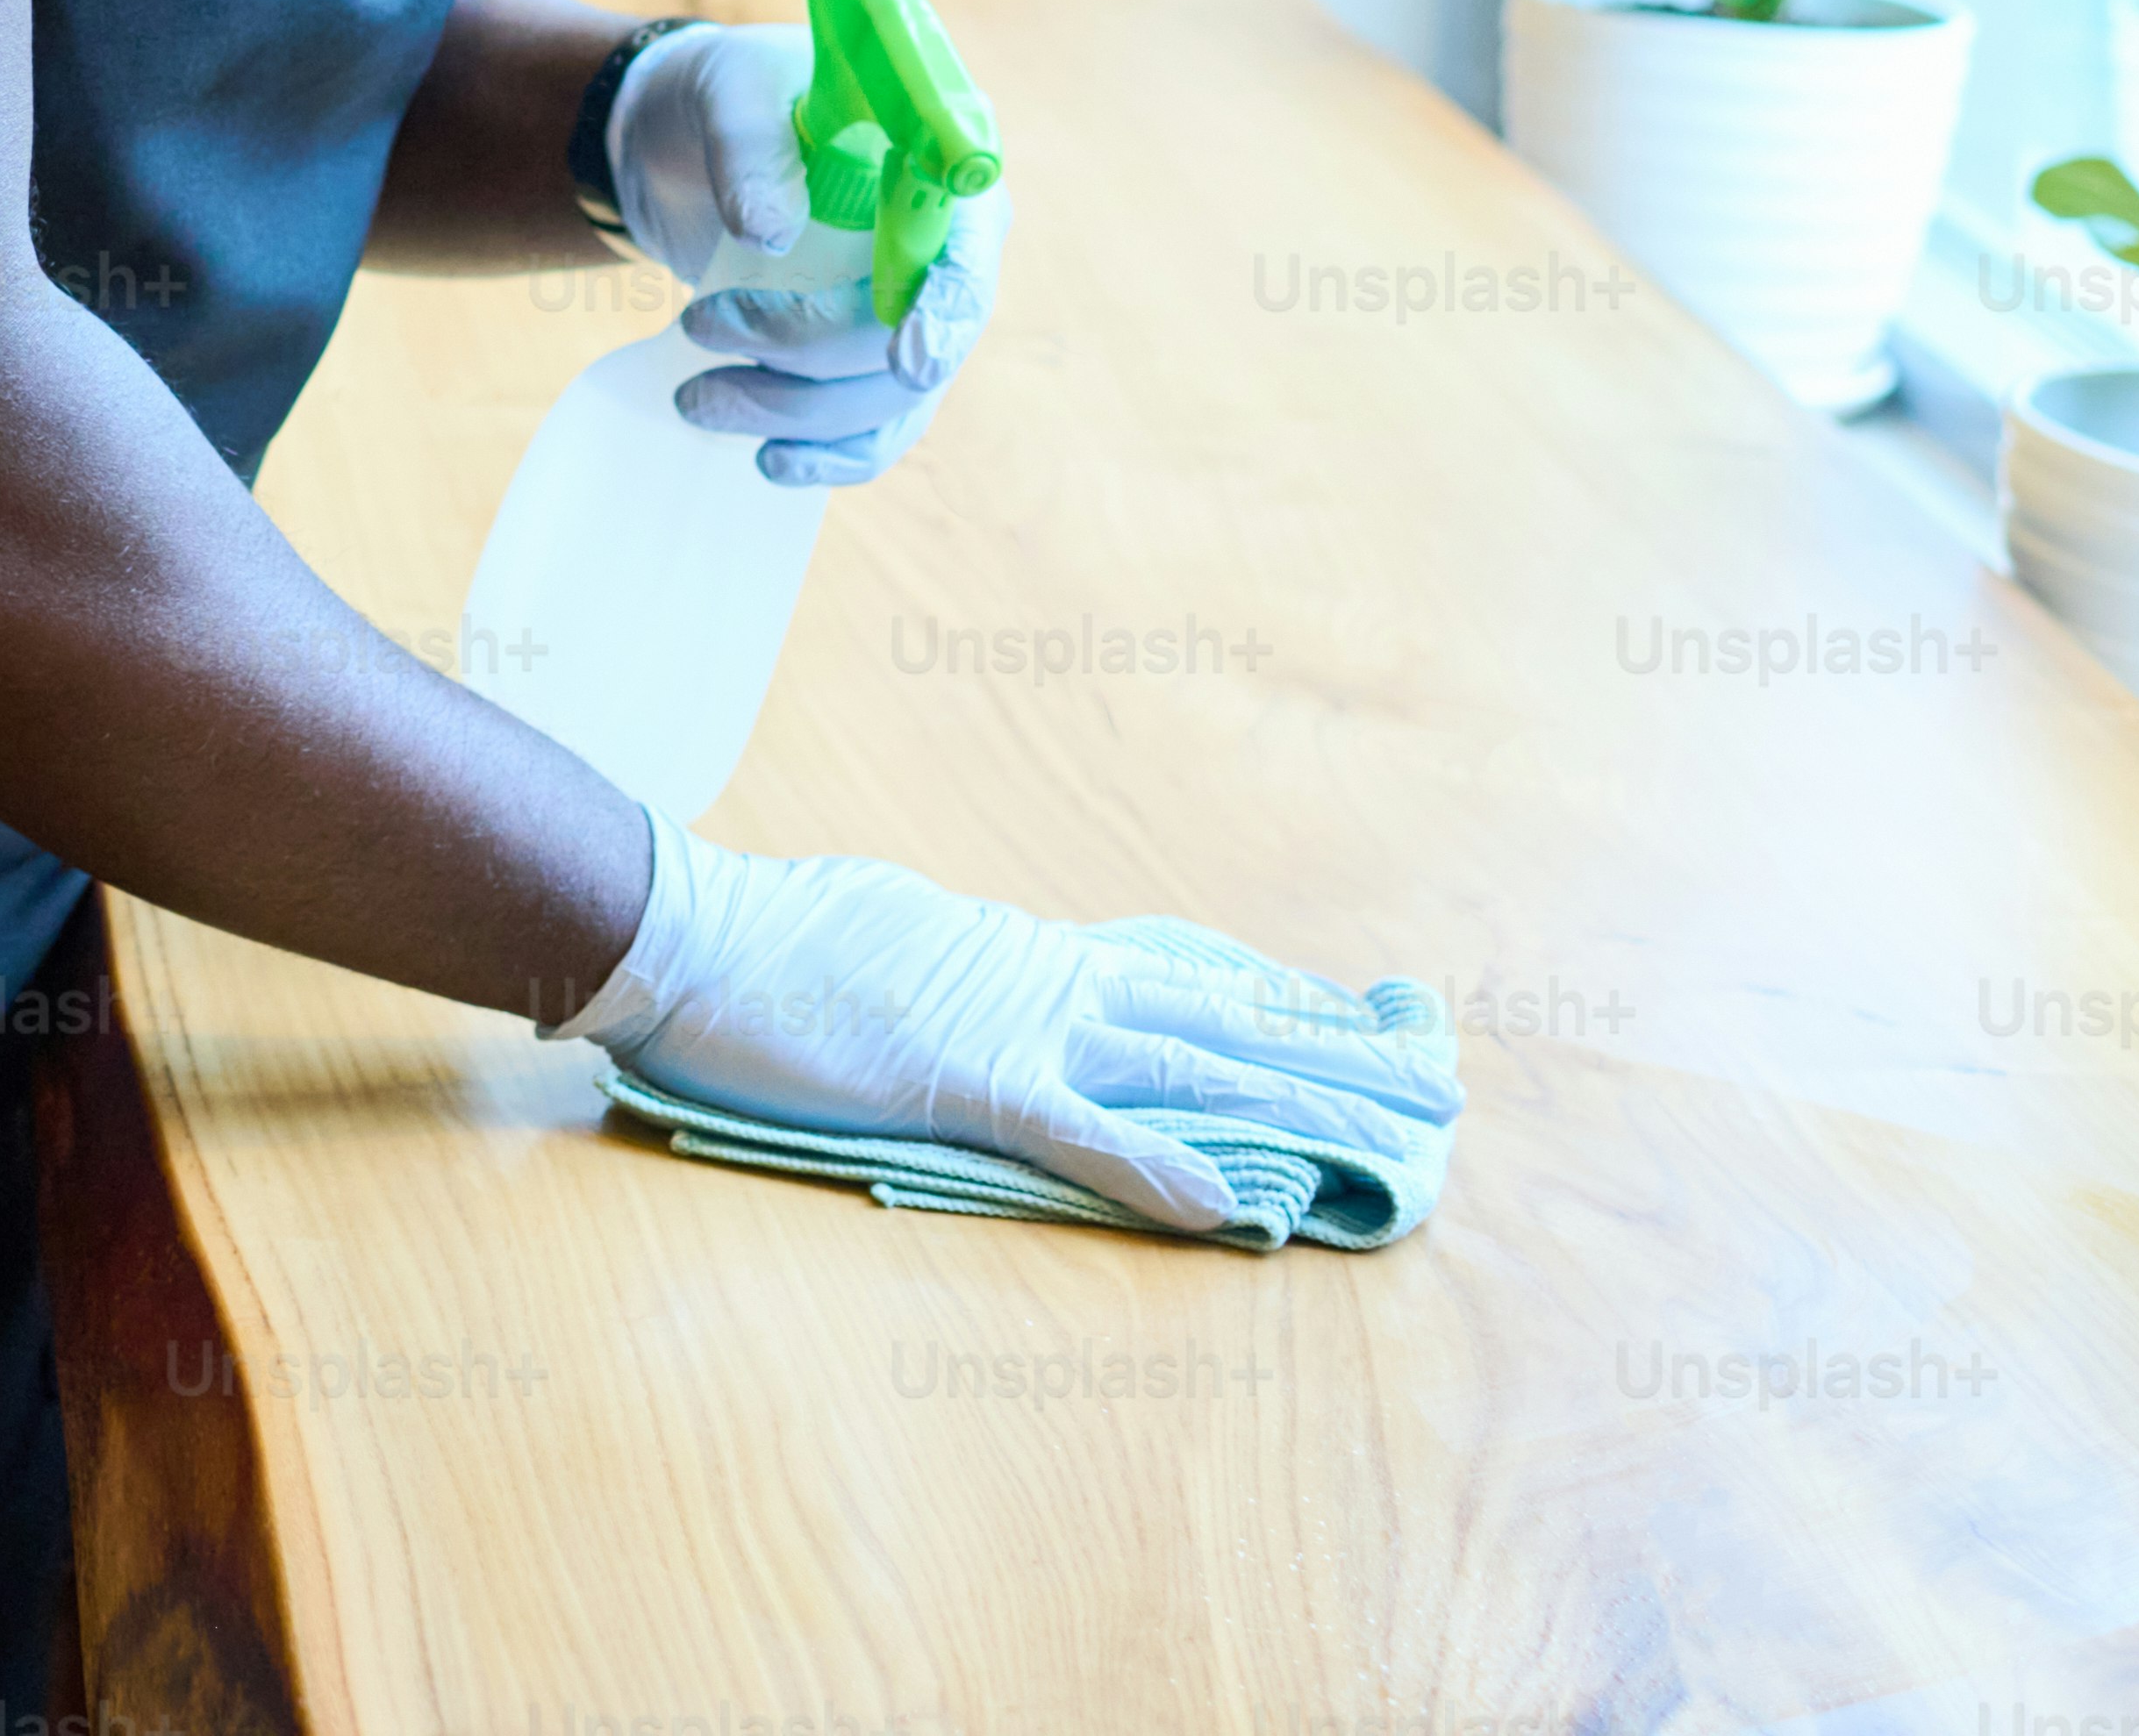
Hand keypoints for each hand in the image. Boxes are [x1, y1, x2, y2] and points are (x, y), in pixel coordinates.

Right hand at [570, 830, 1457, 1239]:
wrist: (692, 929)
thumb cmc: (765, 940)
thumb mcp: (882, 935)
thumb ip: (947, 963)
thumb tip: (962, 977)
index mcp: (1025, 950)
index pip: (1182, 973)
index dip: (1280, 1000)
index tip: (1361, 1014)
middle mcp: (1049, 979)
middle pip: (1226, 1015)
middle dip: (1342, 1051)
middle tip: (1446, 1083)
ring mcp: (1018, 1028)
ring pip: (1198, 1068)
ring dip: (1309, 1104)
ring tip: (1406, 1136)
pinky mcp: (973, 1082)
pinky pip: (1092, 1137)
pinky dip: (1171, 1172)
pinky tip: (1242, 1209)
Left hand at [606, 22, 1003, 490]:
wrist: (688, 138)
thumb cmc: (729, 96)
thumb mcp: (730, 92)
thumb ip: (750, 147)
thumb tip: (767, 230)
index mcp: (941, 168)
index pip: (967, 251)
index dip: (945, 310)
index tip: (906, 359)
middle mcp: (949, 248)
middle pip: (914, 336)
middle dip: (808, 354)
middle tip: (697, 330)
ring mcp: (912, 310)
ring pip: (888, 399)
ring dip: (796, 413)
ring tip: (696, 399)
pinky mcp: (867, 358)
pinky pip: (873, 430)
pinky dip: (827, 456)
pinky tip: (769, 462)